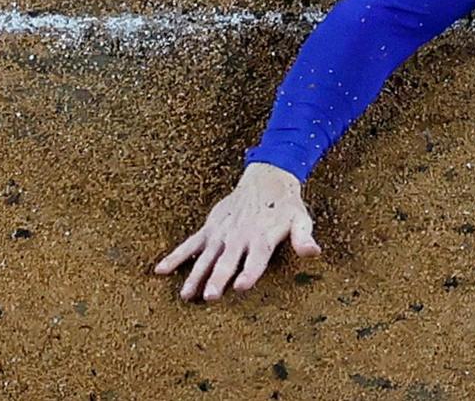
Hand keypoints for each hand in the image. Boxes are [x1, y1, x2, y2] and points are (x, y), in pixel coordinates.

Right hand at [155, 162, 322, 300]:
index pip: (256, 258)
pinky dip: (175, 256)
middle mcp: (239, 237)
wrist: (267, 177)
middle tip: (210, 297)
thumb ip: (304, 238)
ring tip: (186, 295)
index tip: (241, 286)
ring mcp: (222, 233)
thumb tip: (314, 253)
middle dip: (219, 279)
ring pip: (206, 257)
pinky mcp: (210, 228)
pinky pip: (190, 244)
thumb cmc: (285, 205)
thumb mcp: (301, 219)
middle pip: (228, 261)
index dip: (250, 272)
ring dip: (195, 275)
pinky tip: (160, 270)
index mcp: (262, 238)